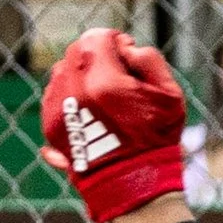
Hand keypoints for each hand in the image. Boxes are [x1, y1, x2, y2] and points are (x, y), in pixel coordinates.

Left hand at [40, 28, 185, 222]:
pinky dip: (71, 93)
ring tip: (104, 95)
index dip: (116, 41)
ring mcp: (58, 106)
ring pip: (63, 70)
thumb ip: (151, 60)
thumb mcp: (171, 97)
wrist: (133, 184)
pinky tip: (92, 110)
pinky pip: (54, 92)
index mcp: (104, 80)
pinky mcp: (50, 121)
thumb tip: (128, 48)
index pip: (98, 37)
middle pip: (77, 50)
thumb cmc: (157, 140)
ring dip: (82, 74)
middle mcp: (74, 89)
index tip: (127, 55)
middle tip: (118, 75)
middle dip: (98, 55)